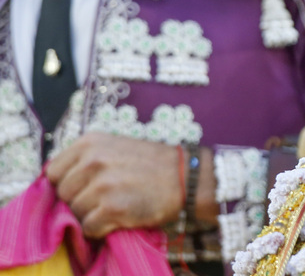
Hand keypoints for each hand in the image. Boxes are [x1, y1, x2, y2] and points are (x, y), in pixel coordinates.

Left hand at [45, 132, 183, 237]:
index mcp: (90, 142)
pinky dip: (101, 228)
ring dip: (91, 215)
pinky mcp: (112, 208)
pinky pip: (89, 228)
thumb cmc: (150, 163)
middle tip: (104, 197)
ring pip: (74, 213)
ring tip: (114, 205)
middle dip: (79, 199)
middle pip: (62, 194)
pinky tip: (119, 217)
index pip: (52, 171)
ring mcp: (103, 185)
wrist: (186, 176)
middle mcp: (93, 160)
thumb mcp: (114, 147)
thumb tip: (57, 184)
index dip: (65, 183)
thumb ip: (85, 159)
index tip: (82, 187)